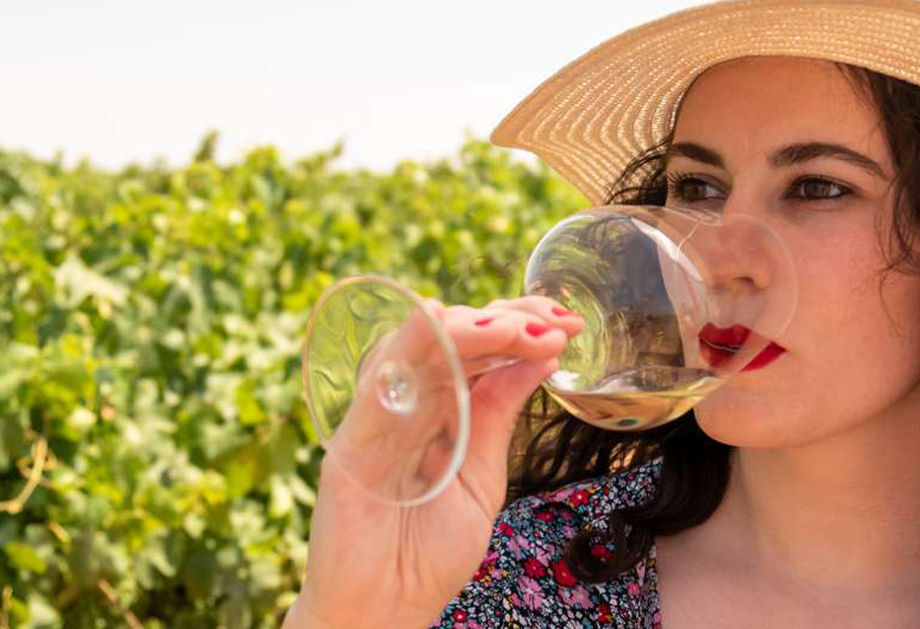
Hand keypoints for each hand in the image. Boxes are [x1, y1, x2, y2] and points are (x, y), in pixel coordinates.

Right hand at [287, 296, 583, 628]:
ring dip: (470, 328)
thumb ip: (501, 415)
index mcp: (442, 409)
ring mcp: (379, 416)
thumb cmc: (426, 555)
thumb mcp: (483, 476)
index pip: (480, 349)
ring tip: (516, 327)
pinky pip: (380, 382)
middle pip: (453, 336)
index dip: (522, 327)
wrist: (384, 610)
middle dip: (506, 320)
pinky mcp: (352, 440)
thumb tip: (542, 355)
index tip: (568, 324)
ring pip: (418, 347)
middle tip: (553, 322)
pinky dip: (410, 349)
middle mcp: (409, 403)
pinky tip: (441, 325)